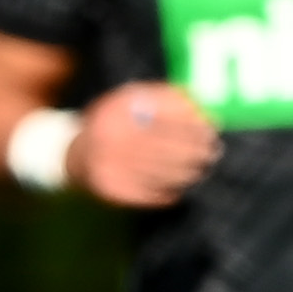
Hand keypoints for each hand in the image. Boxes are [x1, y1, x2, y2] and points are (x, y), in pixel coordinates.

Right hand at [74, 82, 221, 205]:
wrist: (79, 156)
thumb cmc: (118, 123)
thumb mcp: (134, 99)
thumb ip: (166, 98)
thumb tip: (200, 106)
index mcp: (115, 112)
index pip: (163, 120)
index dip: (191, 126)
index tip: (211, 129)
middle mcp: (109, 139)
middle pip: (165, 149)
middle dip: (194, 152)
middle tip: (213, 153)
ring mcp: (109, 166)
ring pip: (161, 174)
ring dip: (187, 173)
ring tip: (200, 170)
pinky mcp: (112, 190)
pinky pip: (151, 193)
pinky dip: (170, 192)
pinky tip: (180, 187)